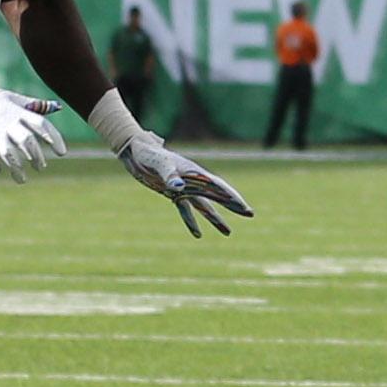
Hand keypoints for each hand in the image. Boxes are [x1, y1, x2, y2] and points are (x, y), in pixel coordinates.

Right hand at [0, 82, 66, 183]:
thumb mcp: (16, 98)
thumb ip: (36, 105)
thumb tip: (57, 107)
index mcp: (18, 111)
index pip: (41, 124)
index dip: (53, 138)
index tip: (62, 153)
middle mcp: (7, 121)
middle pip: (26, 140)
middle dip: (36, 156)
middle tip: (41, 166)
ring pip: (8, 153)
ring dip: (17, 167)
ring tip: (23, 178)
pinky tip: (0, 171)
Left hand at [116, 137, 256, 236]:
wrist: (137, 152)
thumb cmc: (149, 154)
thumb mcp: (159, 164)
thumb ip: (169, 175)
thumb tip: (178, 189)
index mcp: (194, 173)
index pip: (217, 187)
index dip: (232, 197)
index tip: (245, 207)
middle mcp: (193, 181)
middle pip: (217, 196)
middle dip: (233, 205)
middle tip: (250, 214)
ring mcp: (184, 188)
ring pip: (205, 206)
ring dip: (216, 218)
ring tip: (228, 232)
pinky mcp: (173, 194)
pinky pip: (186, 210)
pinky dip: (191, 222)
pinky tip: (197, 235)